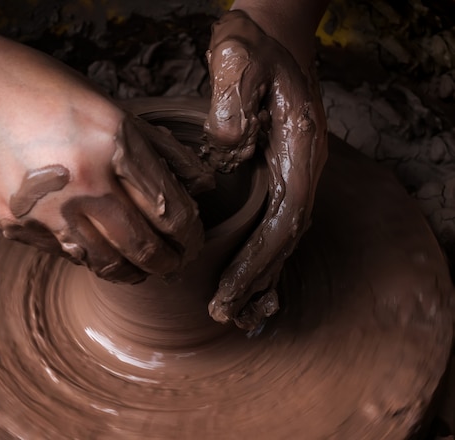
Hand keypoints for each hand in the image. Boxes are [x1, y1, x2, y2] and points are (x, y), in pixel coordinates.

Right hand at [0, 40, 211, 283]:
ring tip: (142, 270)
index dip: (190, 235)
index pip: (170, 210)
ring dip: (130, 272)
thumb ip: (158, 149)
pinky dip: (88, 257)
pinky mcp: (14, 224)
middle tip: (176, 265)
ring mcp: (45, 208)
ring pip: (103, 262)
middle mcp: (83, 181)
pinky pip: (63, 254)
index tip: (193, 242)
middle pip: (142, 246)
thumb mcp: (108, 105)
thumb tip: (199, 184)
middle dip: (168, 263)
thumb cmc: (37, 87)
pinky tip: (98, 253)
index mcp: (113, 143)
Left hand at [204, 10, 327, 328]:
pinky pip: (275, 226)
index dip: (257, 262)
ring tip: (238, 315)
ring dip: (261, 278)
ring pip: (284, 239)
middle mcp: (305, 169)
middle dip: (255, 281)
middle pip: (285, 240)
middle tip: (224, 315)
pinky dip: (263, 259)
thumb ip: (233, 100)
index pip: (283, 221)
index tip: (226, 292)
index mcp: (300, 150)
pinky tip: (251, 282)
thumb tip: (228, 150)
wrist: (274, 34)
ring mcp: (295, 174)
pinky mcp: (280, 174)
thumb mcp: (239, 58)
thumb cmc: (255, 46)